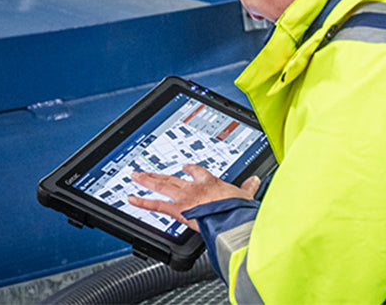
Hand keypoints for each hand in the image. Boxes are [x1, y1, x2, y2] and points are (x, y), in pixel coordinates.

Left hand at [127, 164, 260, 231]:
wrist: (231, 218)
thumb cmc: (238, 209)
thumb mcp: (245, 196)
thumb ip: (248, 188)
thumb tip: (255, 180)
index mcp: (210, 182)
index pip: (197, 172)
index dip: (190, 169)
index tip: (185, 167)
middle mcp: (194, 187)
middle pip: (173, 178)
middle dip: (159, 175)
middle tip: (146, 171)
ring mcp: (184, 198)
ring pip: (162, 186)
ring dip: (147, 180)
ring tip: (135, 176)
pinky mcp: (178, 211)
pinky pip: (156, 205)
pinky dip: (142, 202)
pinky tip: (131, 199)